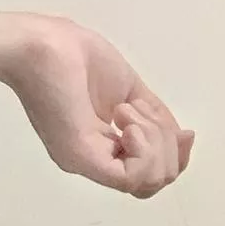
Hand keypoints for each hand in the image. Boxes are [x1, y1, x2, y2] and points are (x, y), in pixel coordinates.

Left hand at [3, 14, 195, 196]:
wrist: (42, 43)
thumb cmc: (76, 57)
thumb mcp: (129, 90)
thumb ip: (154, 117)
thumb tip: (181, 136)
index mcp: (102, 147)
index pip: (151, 177)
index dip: (177, 156)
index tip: (181, 129)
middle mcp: (94, 161)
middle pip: (155, 182)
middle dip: (167, 144)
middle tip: (137, 109)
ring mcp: (85, 162)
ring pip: (148, 181)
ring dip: (155, 139)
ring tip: (126, 109)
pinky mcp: (81, 155)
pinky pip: (131, 176)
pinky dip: (143, 145)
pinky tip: (125, 116)